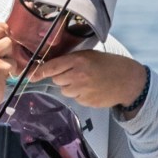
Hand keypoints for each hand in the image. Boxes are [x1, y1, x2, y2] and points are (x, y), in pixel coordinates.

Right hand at [0, 23, 13, 122]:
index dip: (0, 28)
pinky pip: (12, 61)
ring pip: (8, 44)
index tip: (5, 37)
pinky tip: (4, 77)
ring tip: (3, 67)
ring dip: (10, 56)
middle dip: (7, 41)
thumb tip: (2, 36)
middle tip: (6, 54)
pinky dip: (11, 70)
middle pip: (0, 30)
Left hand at [30, 51, 146, 112]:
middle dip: (61, 77)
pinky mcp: (86, 102)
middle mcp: (79, 75)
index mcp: (79, 60)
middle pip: (56, 79)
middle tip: (75, 73)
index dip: (39, 72)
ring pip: (64, 90)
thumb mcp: (90, 55)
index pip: (52, 67)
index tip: (30, 75)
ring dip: (70, 86)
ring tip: (85, 81)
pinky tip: (91, 89)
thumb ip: (71, 60)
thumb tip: (51, 66)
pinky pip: (75, 98)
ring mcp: (83, 90)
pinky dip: (79, 95)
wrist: (128, 81)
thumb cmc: (110, 65)